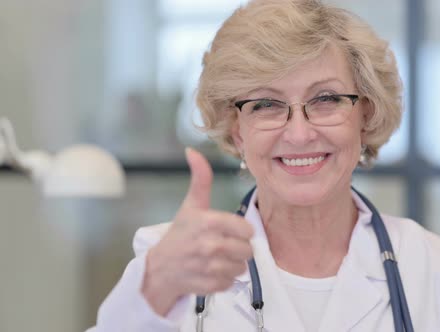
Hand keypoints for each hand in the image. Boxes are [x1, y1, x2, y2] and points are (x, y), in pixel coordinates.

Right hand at [141, 148, 253, 315]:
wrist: (160, 269)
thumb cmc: (179, 235)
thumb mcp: (191, 205)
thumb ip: (200, 179)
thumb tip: (192, 151)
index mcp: (209, 222)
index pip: (247, 230)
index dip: (241, 231)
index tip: (229, 231)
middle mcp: (210, 245)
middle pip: (248, 250)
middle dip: (238, 249)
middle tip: (222, 246)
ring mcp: (210, 267)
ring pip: (242, 268)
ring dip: (232, 265)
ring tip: (216, 259)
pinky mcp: (210, 285)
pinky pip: (232, 282)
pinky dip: (224, 280)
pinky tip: (211, 272)